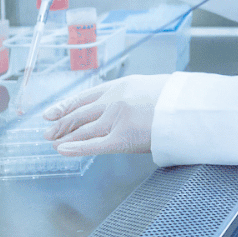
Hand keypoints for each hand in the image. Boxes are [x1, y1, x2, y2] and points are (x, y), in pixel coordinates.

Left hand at [43, 74, 169, 155]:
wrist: (190, 107)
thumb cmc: (176, 99)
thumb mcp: (150, 87)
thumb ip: (131, 95)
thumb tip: (123, 105)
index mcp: (120, 85)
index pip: (85, 97)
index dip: (65, 106)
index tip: (50, 113)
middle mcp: (113, 100)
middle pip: (80, 114)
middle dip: (61, 123)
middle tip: (47, 131)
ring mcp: (116, 119)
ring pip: (83, 130)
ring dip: (64, 136)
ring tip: (52, 142)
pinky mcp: (122, 137)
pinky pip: (93, 145)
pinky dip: (75, 148)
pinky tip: (62, 150)